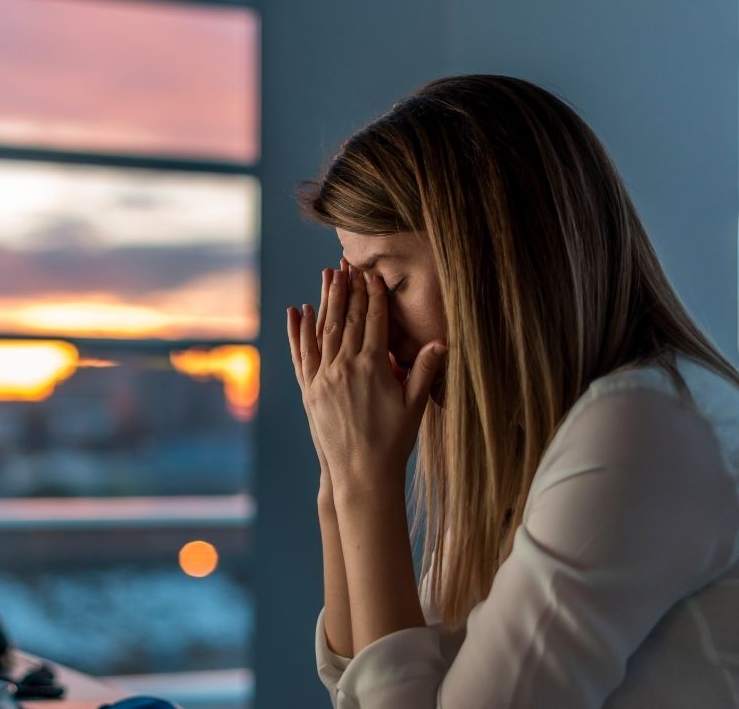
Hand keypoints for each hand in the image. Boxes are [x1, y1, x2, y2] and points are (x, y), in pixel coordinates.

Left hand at [287, 259, 446, 504]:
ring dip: (325, 302)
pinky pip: (302, 354)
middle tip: (346, 265)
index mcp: (373, 368)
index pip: (373, 322)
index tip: (372, 275)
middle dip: (347, 290)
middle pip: (347, 320)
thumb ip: (423, 370)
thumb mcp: (415, 405)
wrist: (360, 472)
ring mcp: (323, 378)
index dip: (373, 296)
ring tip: (326, 278)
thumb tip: (441, 341)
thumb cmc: (393, 441)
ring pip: (323, 331)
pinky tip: (298, 312)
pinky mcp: (309, 390)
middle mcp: (344, 368)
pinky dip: (299, 331)